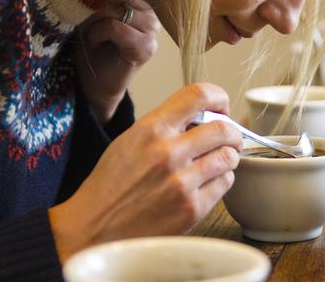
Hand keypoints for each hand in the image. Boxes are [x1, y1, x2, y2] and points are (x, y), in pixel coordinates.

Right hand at [49, 83, 242, 261]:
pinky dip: (222, 180)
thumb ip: (166, 125)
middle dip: (231, 132)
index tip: (222, 106)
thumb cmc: (111, 185)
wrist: (93, 229)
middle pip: (223, 128)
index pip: (199, 95)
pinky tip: (208, 182)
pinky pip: (225, 184)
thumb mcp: (130, 140)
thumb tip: (204, 117)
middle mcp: (168, 152)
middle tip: (228, 138)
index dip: (219, 97)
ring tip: (217, 161)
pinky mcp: (191, 209)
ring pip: (229, 156)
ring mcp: (182, 182)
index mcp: (151, 129)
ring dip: (228, 156)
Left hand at [76, 0, 160, 123]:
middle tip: (87, 26)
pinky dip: (98, 33)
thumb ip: (101, 2)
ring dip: (98, 22)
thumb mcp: (96, 19)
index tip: (88, 12)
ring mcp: (153, 35)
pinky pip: (115, 27)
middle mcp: (153, 20)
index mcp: (144, 9)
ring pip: (118, 11)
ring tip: (93, 35)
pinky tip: (95, 42)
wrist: (96, 85)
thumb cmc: (94, 50)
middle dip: (97, 10)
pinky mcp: (145, 48)